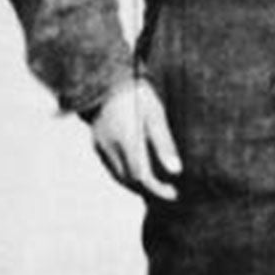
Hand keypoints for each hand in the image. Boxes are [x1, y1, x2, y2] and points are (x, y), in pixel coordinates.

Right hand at [87, 78, 181, 200]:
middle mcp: (110, 149)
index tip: (175, 193)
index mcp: (126, 142)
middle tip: (170, 192)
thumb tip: (176, 171)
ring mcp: (101, 147)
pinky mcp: (97, 143)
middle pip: (129, 180)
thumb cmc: (138, 95)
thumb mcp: (156, 115)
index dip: (157, 189)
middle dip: (149, 189)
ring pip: (118, 176)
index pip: (141, 177)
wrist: (107, 80)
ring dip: (137, 184)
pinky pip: (111, 166)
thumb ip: (164, 144)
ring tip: (158, 186)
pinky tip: (140, 171)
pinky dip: (126, 173)